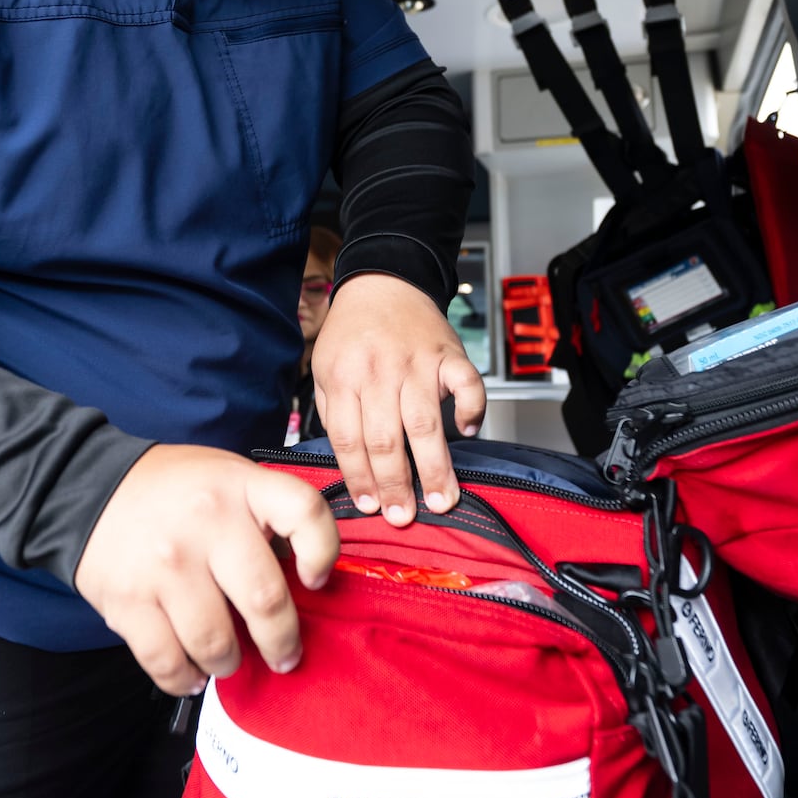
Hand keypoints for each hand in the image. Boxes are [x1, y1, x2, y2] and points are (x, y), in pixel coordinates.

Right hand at [75, 444, 339, 695]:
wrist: (85, 486)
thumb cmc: (171, 491)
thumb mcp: (227, 478)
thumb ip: (265, 517)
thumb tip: (302, 584)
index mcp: (239, 486)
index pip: (304, 514)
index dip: (323, 554)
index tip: (316, 581)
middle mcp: (206, 522)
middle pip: (265, 599)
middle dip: (281, 642)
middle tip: (283, 655)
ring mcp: (165, 564)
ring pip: (217, 642)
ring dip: (229, 663)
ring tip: (227, 660)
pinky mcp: (128, 600)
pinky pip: (168, 661)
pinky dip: (185, 678)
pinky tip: (191, 672)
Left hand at [311, 274, 487, 524]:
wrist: (383, 281)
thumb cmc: (352, 333)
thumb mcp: (324, 368)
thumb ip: (334, 413)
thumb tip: (350, 466)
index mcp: (344, 379)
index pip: (349, 440)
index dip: (359, 477)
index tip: (370, 506)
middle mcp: (380, 373)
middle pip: (386, 439)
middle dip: (395, 484)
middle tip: (404, 516)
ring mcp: (417, 363)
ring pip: (425, 423)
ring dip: (435, 466)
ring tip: (442, 499)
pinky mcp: (449, 354)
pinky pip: (468, 385)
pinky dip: (472, 409)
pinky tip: (470, 431)